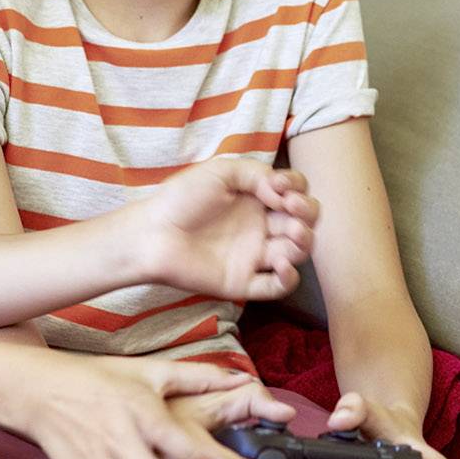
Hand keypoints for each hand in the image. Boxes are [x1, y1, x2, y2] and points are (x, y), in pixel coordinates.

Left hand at [130, 159, 317, 301]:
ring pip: (295, 254)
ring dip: (303, 243)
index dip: (298, 188)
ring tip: (292, 234)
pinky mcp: (243, 282)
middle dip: (307, 214)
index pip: (294, 193)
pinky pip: (276, 287)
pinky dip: (288, 278)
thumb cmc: (181, 198)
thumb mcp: (220, 171)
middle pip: (303, 222)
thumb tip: (282, 191)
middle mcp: (259, 227)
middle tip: (291, 208)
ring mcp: (253, 256)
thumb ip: (256, 173)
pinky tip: (280, 264)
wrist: (152, 233)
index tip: (281, 187)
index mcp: (255, 200)